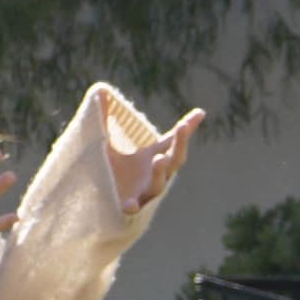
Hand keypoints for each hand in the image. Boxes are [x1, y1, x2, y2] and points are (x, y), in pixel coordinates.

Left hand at [101, 104, 205, 223]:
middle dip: (179, 144)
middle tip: (180, 127)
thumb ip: (105, 118)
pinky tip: (127, 204)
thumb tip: (100, 90)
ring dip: (161, 171)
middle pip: (175, 159)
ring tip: (159, 159)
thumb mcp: (106, 141)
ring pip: (159, 183)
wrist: (102, 200)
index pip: (174, 141)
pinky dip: (133, 206)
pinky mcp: (132, 206)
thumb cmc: (111, 170)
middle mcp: (157, 174)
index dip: (186, 129)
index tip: (198, 113)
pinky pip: (135, 208)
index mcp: (154, 156)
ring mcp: (146, 192)